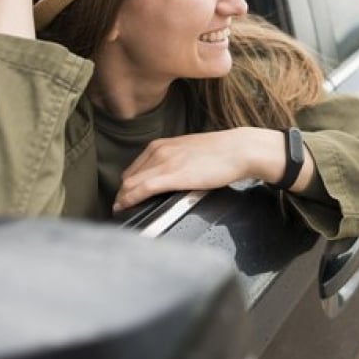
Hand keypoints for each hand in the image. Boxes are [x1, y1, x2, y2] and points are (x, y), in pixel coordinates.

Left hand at [112, 127, 315, 212]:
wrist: (238, 149)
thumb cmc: (220, 153)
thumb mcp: (189, 151)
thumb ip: (174, 161)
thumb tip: (169, 177)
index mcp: (161, 146)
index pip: (133, 169)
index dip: (126, 186)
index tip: (124, 198)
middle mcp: (158, 151)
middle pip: (128, 177)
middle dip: (121, 195)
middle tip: (120, 210)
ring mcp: (163, 163)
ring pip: (130, 184)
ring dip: (122, 200)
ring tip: (121, 213)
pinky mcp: (172, 175)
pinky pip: (141, 189)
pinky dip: (129, 200)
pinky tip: (125, 208)